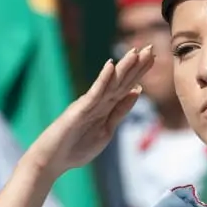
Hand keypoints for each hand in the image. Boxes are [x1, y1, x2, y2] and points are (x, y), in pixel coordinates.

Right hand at [26, 46, 154, 176]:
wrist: (52, 160)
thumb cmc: (76, 147)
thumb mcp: (106, 130)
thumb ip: (120, 111)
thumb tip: (137, 91)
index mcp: (106, 107)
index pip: (126, 86)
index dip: (140, 71)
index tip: (154, 56)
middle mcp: (98, 102)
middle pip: (121, 81)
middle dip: (136, 65)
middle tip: (150, 47)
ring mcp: (88, 104)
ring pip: (110, 84)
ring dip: (123, 68)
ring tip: (136, 52)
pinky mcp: (79, 110)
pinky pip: (94, 94)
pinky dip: (103, 80)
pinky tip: (110, 66)